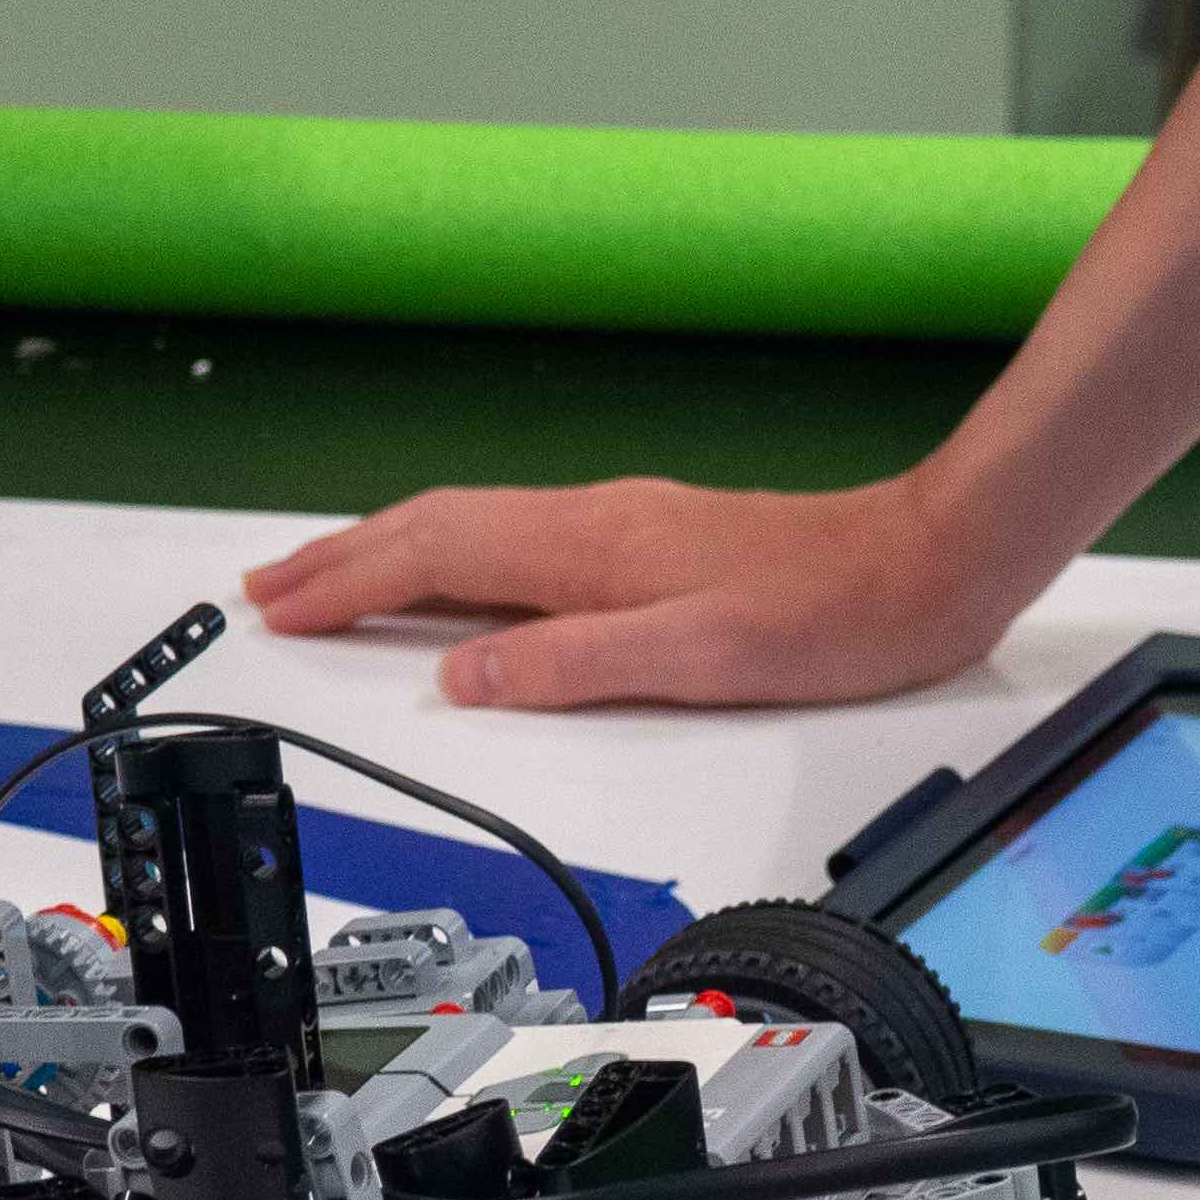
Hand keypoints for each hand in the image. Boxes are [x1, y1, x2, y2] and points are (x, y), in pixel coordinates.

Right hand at [241, 474, 1028, 707]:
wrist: (929, 564)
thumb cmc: (835, 615)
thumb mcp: (701, 659)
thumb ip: (576, 663)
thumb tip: (466, 677)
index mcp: (594, 548)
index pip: (437, 554)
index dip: (351, 583)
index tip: (283, 609)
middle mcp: (598, 522)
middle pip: (439, 528)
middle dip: (346, 558)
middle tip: (271, 588)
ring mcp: (624, 526)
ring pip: (476, 529)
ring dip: (394, 553)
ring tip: (334, 580)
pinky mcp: (654, 540)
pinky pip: (518, 539)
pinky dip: (458, 558)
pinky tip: (460, 580)